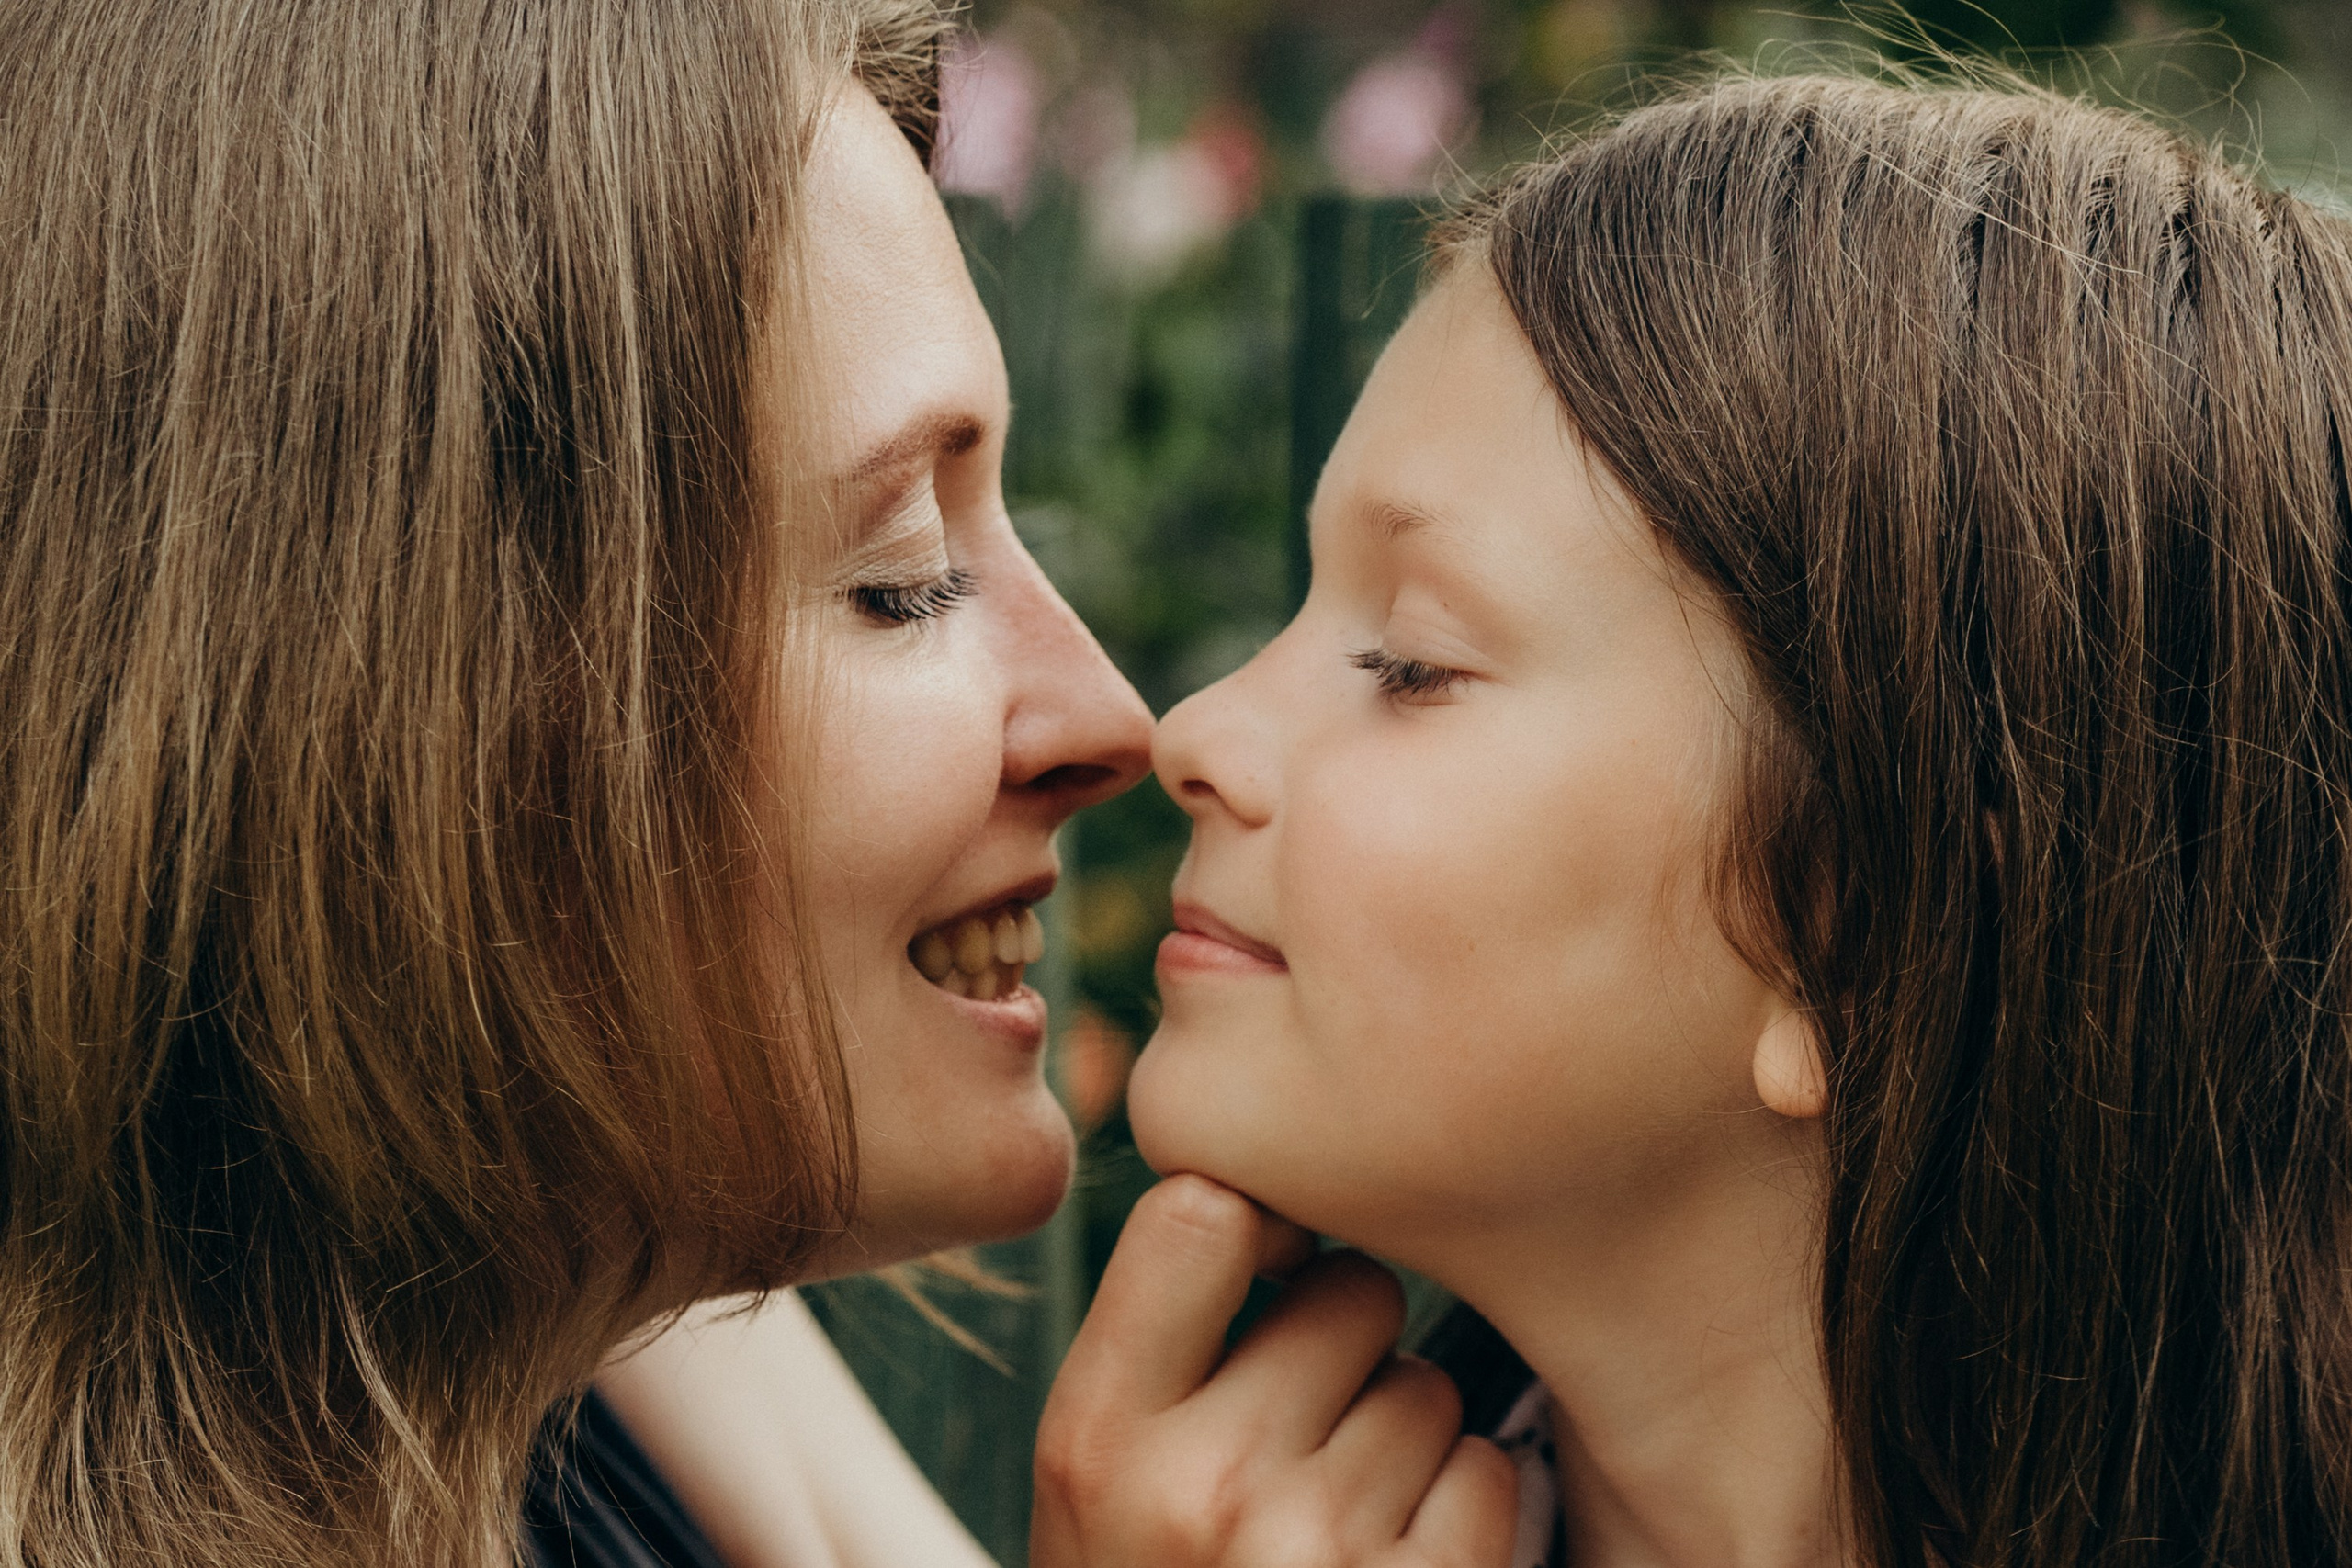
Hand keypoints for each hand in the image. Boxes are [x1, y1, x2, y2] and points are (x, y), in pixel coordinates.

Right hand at [1032, 1175, 1516, 1567]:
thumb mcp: (1100, 1486)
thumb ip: (1162, 1351)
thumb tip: (1282, 1196)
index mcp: (1094, 1438)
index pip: (1199, 1214)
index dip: (1259, 1212)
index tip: (1274, 1247)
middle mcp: (1199, 1487)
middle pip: (1347, 1292)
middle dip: (1346, 1340)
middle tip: (1306, 1424)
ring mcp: (1317, 1553)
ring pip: (1426, 1386)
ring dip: (1407, 1437)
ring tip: (1338, 1519)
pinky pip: (1490, 1473)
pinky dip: (1463, 1512)